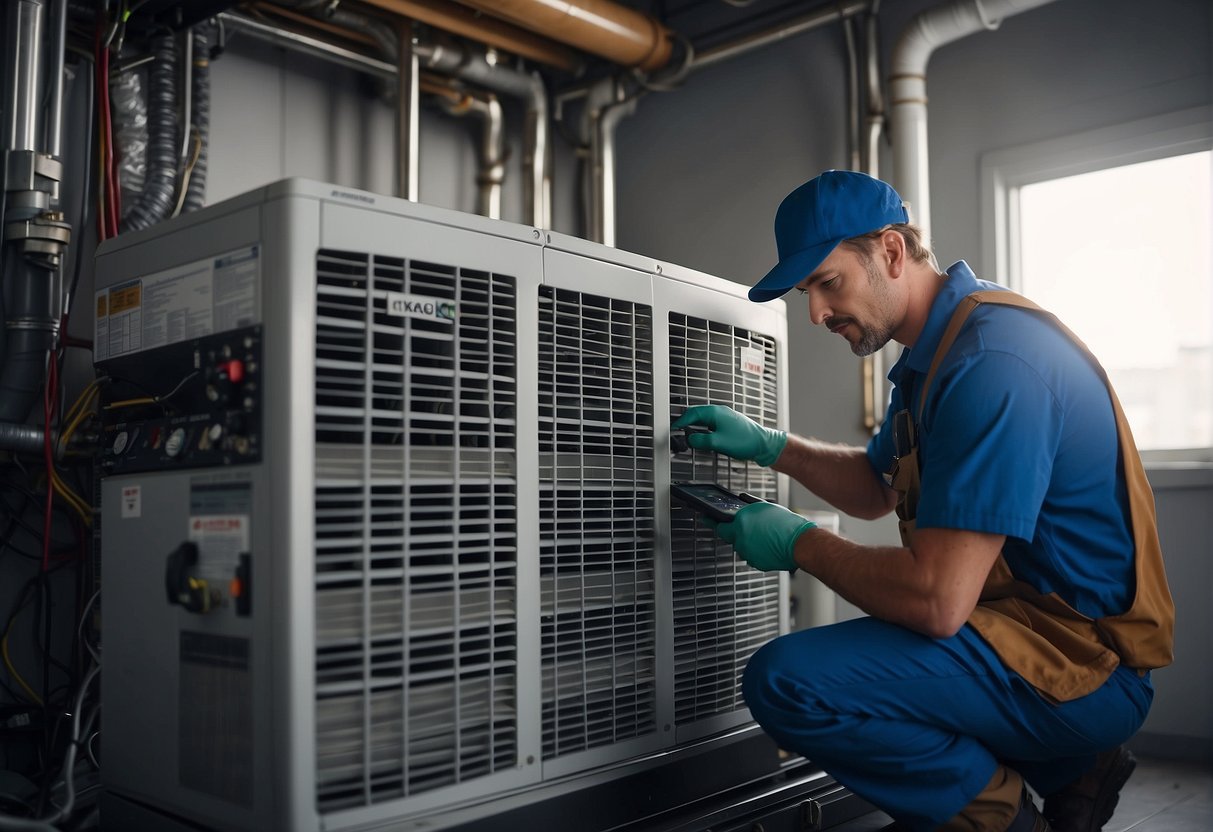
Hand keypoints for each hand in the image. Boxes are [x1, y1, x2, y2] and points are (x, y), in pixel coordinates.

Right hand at [672, 404, 786, 466]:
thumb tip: (690, 440)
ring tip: (689, 435)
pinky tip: (704, 437)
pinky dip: (703, 428)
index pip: (692, 413)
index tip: (673, 428)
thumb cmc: (746, 441)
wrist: (764, 444)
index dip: (680, 421)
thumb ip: (701, 441)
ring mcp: (724, 417)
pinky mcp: (728, 423)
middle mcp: (719, 412)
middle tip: (679, 432)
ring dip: (695, 426)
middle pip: (696, 414)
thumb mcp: (719, 443)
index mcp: (715, 412)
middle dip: (686, 422)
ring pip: (703, 418)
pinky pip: (711, 423)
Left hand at [715, 501, 816, 571]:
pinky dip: (757, 551)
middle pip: (729, 537)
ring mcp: (747, 552)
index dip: (713, 522)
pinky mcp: (755, 563)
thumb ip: (750, 506)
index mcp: (742, 522)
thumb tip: (742, 501)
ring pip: (742, 547)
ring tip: (765, 536)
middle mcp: (741, 537)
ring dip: (748, 542)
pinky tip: (768, 545)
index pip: (719, 525)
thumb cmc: (787, 524)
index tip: (706, 520)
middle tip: (747, 529)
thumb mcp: (767, 507)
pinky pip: (751, 556)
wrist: (800, 543)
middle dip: (735, 532)